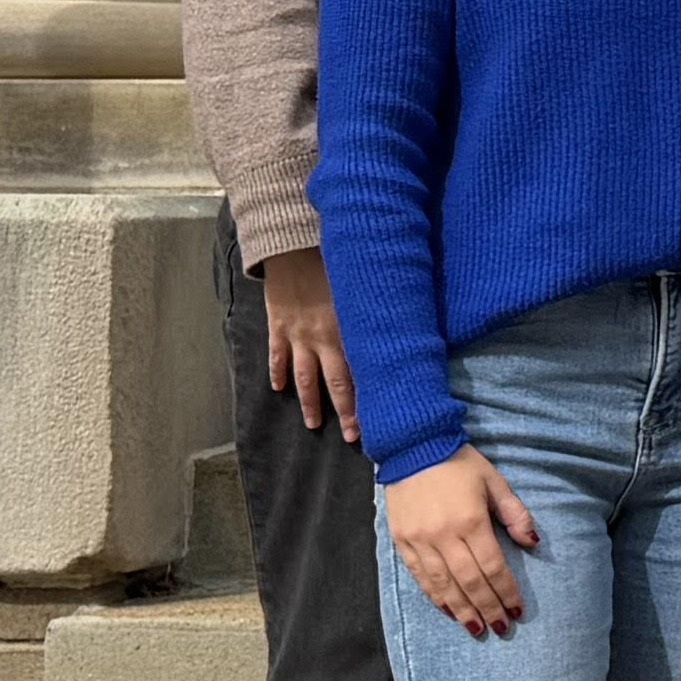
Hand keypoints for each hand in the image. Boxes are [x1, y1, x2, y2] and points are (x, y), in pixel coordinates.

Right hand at [258, 249, 360, 443]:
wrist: (293, 243)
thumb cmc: (334, 260)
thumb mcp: (363, 288)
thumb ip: (377, 313)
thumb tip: (404, 330)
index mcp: (349, 330)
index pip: (362, 374)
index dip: (370, 399)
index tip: (378, 421)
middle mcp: (323, 339)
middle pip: (336, 384)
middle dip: (344, 412)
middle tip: (351, 437)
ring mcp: (297, 335)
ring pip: (304, 378)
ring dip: (309, 403)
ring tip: (312, 424)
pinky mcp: (277, 325)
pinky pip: (275, 356)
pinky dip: (276, 373)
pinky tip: (279, 389)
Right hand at [385, 447, 539, 635]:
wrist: (412, 444)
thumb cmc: (458, 462)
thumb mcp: (494, 481)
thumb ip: (515, 513)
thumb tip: (533, 543)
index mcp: (471, 520)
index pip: (493, 567)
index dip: (506, 592)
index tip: (516, 611)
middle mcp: (444, 535)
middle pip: (469, 582)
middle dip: (487, 608)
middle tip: (500, 628)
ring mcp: (419, 539)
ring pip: (443, 585)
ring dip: (461, 610)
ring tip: (476, 629)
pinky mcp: (401, 540)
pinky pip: (419, 575)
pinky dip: (434, 596)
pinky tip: (447, 610)